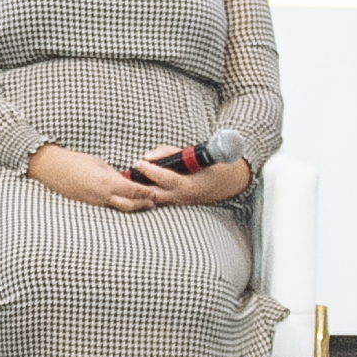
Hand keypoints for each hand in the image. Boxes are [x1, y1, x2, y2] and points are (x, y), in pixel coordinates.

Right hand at [30, 144, 151, 211]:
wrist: (52, 168)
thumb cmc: (74, 161)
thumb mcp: (98, 163)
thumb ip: (113, 173)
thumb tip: (123, 179)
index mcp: (107, 182)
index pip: (133, 190)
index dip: (146, 192)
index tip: (154, 191)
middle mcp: (102, 196)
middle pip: (129, 205)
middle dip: (143, 204)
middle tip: (153, 202)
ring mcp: (95, 202)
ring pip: (119, 208)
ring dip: (132, 206)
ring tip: (142, 204)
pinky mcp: (88, 204)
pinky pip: (107, 207)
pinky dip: (117, 204)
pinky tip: (122, 201)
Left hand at [131, 153, 252, 208]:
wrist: (231, 181)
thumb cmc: (213, 164)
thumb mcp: (194, 154)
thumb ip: (170, 152)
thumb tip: (148, 156)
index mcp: (189, 185)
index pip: (164, 179)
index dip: (149, 170)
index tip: (138, 161)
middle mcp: (182, 197)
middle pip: (153, 195)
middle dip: (138, 186)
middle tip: (126, 174)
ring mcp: (180, 202)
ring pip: (154, 200)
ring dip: (141, 191)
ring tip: (128, 180)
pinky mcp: (178, 203)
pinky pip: (159, 200)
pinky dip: (149, 193)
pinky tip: (138, 187)